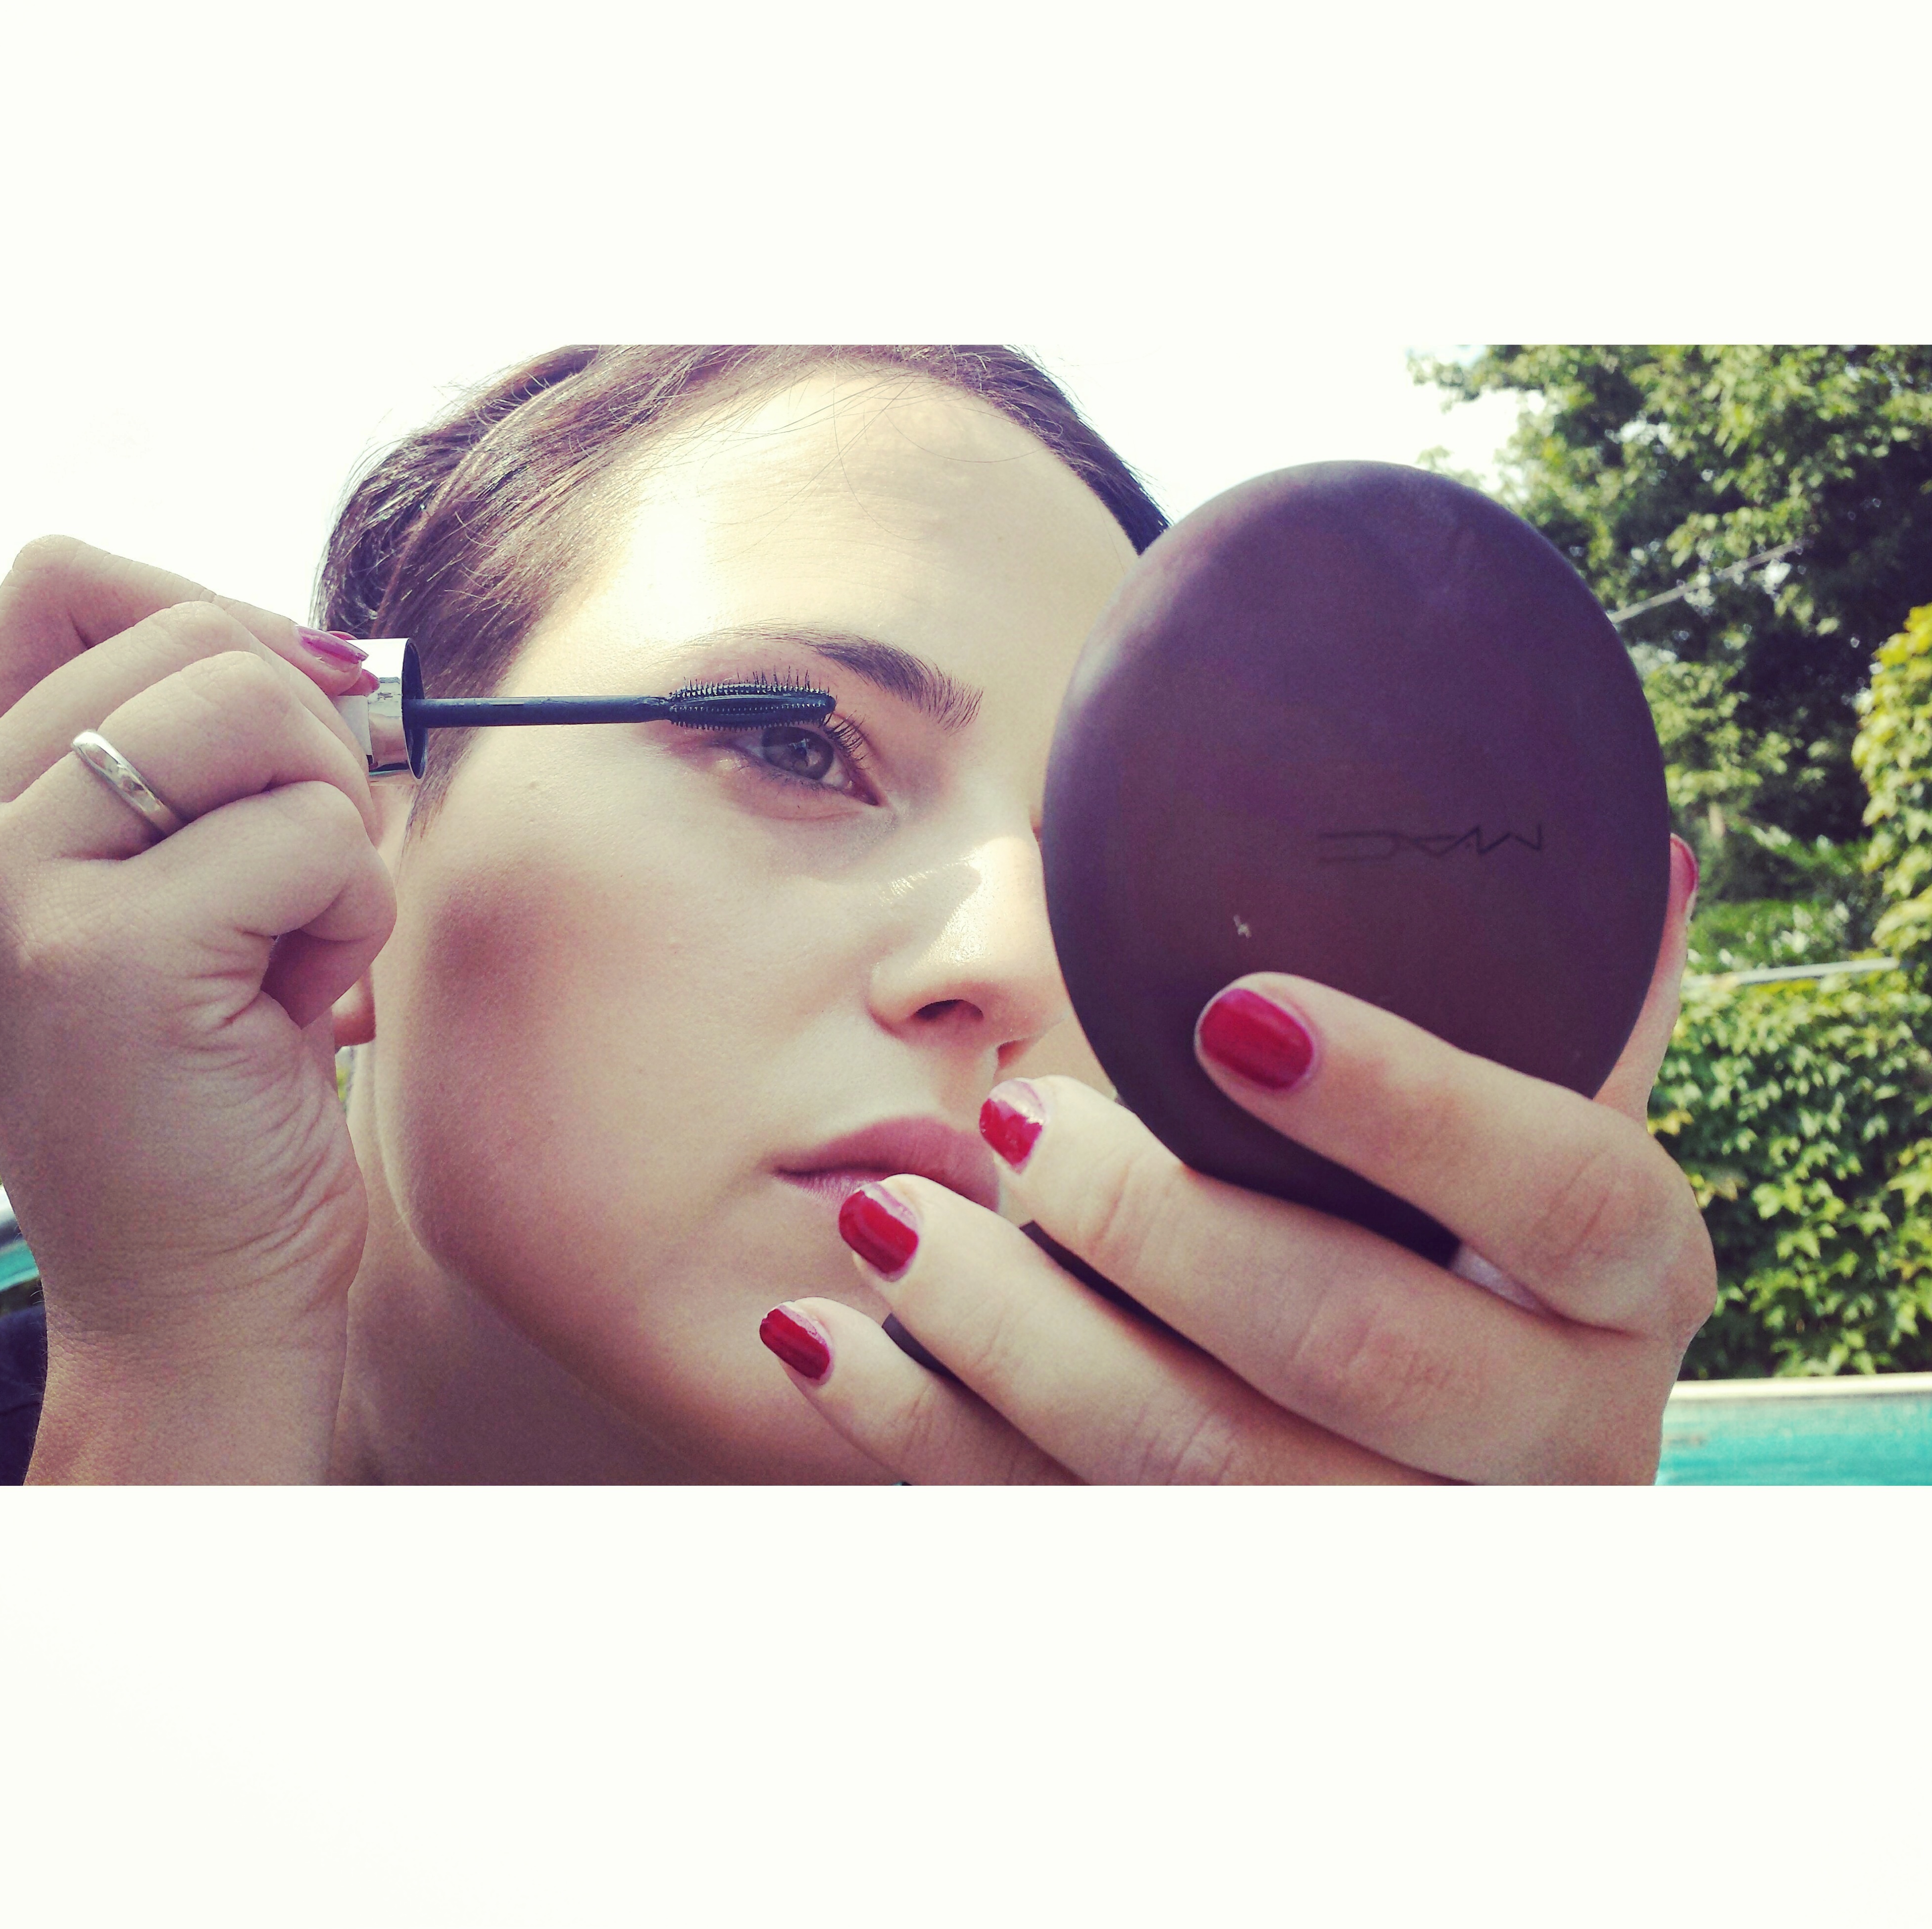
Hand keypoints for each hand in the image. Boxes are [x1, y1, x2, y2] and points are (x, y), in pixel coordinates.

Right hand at [0, 538, 394, 1477]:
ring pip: (257, 711)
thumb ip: (218, 763)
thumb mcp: (191, 891)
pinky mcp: (104, 954)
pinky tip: (308, 1006)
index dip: (221, 617)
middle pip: (192, 635)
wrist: (195, 1296)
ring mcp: (6, 888)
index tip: (306, 710)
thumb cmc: (217, 1090)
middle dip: (307, 743)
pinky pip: (315, 834)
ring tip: (299, 942)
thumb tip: (348, 655)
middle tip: (305, 878)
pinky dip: (357, 911)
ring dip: (335, 823)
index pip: (69, 580)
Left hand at [761, 839, 1713, 1482]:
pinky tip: (821, 1345)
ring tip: (887, 1218)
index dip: (1408, 1103)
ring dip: (1008, 1337)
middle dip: (1153, 1225)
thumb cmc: (1468, 1247)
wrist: (1450, 1476)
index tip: (1233, 1015)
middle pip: (1352, 1343)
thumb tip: (1631, 852)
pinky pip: (1070, 1538)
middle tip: (1013, 1119)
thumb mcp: (1530, 1148)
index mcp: (1631, 1290)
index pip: (1566, 1191)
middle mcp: (1556, 1442)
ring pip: (1192, 1470)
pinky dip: (929, 1444)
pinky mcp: (1250, 1600)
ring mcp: (1402, 1551)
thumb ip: (1562, 1024)